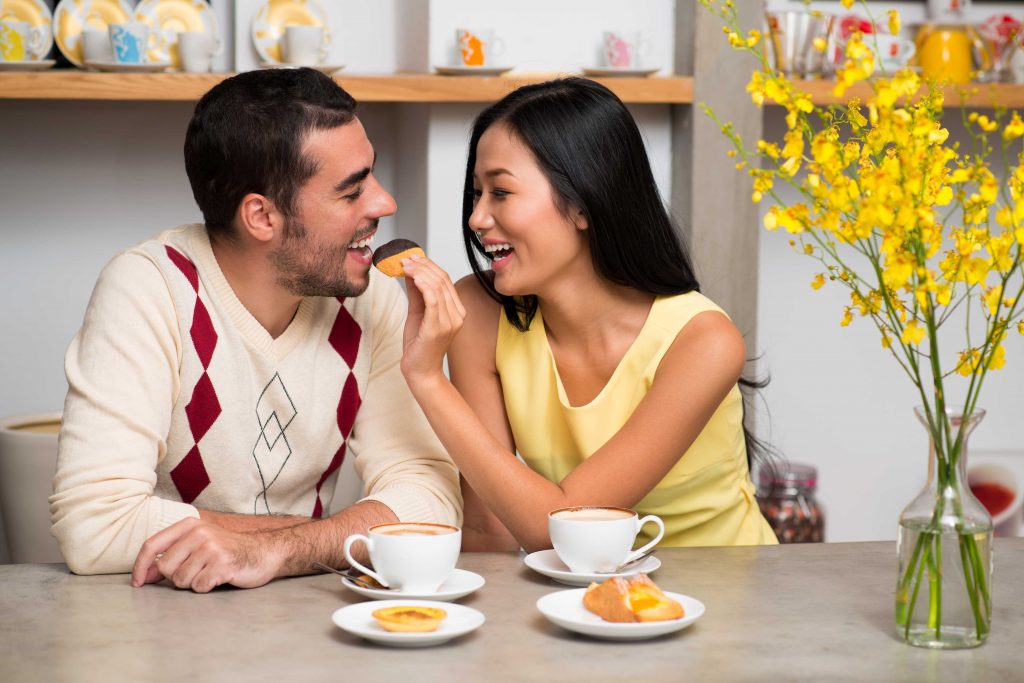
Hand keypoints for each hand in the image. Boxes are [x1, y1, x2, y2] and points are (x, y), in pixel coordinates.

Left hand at [131, 518, 282, 592]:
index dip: (140, 566)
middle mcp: (199, 532)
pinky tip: (219, 578)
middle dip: (176, 576)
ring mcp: (211, 547)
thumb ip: (171, 557)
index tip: (138, 583)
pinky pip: (198, 586)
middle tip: (196, 571)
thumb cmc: (227, 551)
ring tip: (209, 573)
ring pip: (181, 580)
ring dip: (193, 583)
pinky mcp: (222, 564)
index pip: (152, 545)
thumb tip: (143, 576)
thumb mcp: (198, 545)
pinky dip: (206, 587)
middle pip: (165, 567)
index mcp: (189, 525)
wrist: (263, 552)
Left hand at [400, 257, 466, 384]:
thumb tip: (412, 272)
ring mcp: (450, 321)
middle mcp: (457, 314)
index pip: (445, 280)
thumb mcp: (418, 313)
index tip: (412, 257)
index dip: (429, 265)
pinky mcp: (438, 327)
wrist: (421, 372)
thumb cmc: (419, 345)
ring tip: (404, 266)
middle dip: (422, 265)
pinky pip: (433, 299)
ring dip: (420, 272)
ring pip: (437, 286)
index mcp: (456, 310)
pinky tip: (412, 277)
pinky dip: (422, 284)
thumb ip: (417, 294)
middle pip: (442, 280)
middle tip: (405, 259)